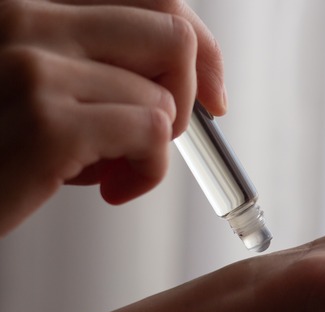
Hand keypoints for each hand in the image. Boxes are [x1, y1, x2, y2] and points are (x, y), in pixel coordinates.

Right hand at [0, 0, 224, 234]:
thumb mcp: (30, 83)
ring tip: (106, 171)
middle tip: (161, 137)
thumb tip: (186, 77)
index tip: (212, 91)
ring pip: (163, 99)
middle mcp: (21, 16)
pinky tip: (110, 189)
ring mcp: (32, 66)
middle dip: (186, 97)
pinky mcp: (47, 122)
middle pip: (171, 35)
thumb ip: (90, 63)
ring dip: (151, 149)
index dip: (197, 41)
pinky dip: (147, 173)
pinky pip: (152, 136)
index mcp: (25, 4)